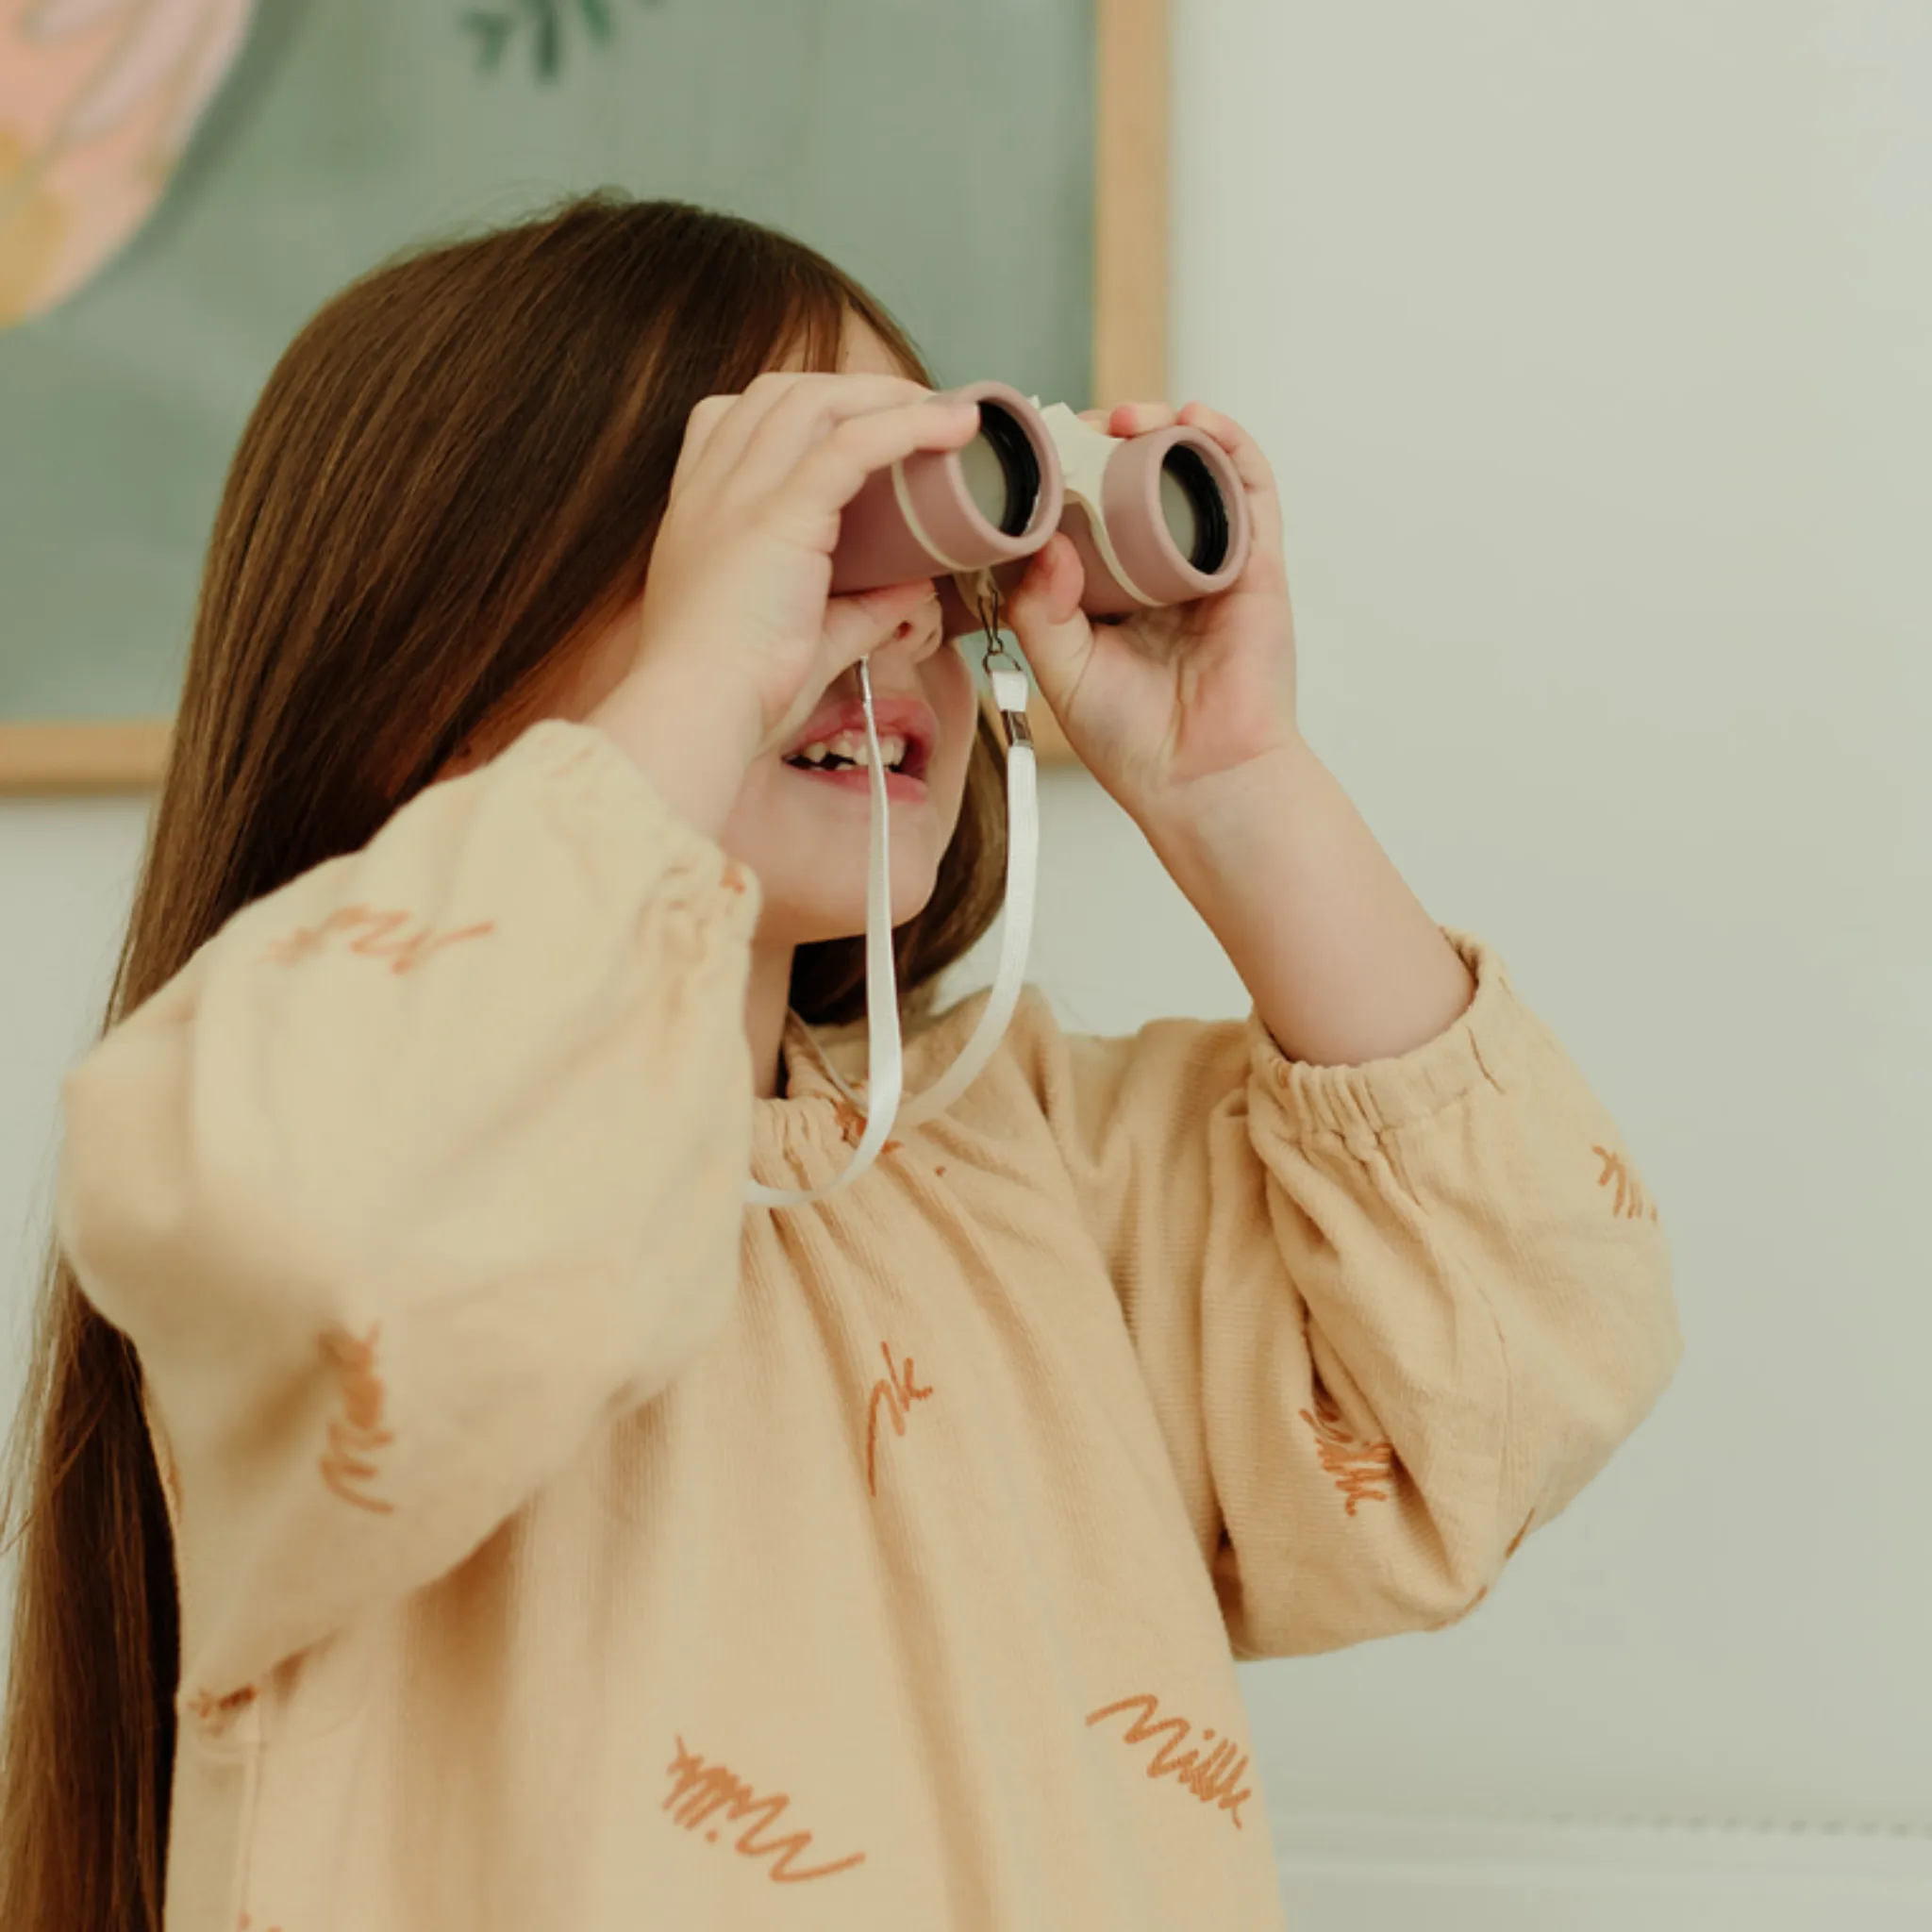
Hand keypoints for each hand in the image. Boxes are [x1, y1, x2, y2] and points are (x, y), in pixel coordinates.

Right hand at [627, 372, 980, 764]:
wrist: (697, 717)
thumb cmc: (734, 697)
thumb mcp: (805, 641)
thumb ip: (859, 610)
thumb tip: (913, 587)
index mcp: (700, 518)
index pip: (733, 421)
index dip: (799, 408)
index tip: (858, 424)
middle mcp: (711, 493)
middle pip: (779, 394)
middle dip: (852, 389)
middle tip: (918, 409)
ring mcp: (739, 497)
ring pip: (814, 401)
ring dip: (886, 396)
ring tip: (945, 413)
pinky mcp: (778, 516)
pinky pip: (850, 445)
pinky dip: (907, 427)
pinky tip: (951, 427)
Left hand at [1001, 399, 1298, 830]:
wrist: (1202, 781)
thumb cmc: (1133, 741)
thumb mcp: (1061, 670)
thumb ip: (1037, 609)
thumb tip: (1043, 540)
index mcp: (1109, 593)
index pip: (1083, 514)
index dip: (1059, 476)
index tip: (1026, 452)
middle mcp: (1159, 570)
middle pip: (1135, 479)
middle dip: (1104, 442)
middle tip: (1071, 426)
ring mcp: (1210, 563)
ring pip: (1189, 472)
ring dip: (1161, 428)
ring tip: (1126, 417)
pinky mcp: (1256, 564)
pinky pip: (1249, 488)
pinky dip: (1226, 443)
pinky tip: (1195, 420)